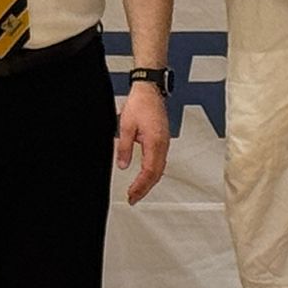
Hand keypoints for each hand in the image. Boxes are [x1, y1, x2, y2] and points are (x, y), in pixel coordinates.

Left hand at [115, 82, 169, 203]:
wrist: (150, 89)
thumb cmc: (140, 103)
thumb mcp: (125, 126)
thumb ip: (124, 148)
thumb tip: (123, 165)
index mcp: (155, 142)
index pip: (149, 172)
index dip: (140, 186)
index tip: (131, 195)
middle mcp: (163, 144)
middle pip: (156, 174)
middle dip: (145, 188)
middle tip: (133, 198)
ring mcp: (165, 142)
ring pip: (160, 168)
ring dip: (150, 181)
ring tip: (138, 191)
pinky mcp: (164, 139)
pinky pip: (161, 160)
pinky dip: (154, 172)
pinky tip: (147, 175)